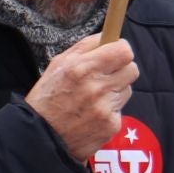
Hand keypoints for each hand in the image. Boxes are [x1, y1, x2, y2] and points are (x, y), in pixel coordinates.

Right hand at [26, 36, 136, 161]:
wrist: (41, 137)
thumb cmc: (48, 96)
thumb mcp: (59, 63)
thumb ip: (86, 46)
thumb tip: (109, 35)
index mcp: (82, 68)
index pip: (124, 51)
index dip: (121, 50)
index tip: (115, 53)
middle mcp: (96, 88)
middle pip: (132, 69)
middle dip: (121, 70)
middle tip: (106, 76)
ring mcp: (105, 109)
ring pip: (127, 90)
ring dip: (115, 91)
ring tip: (94, 98)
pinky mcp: (111, 126)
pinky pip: (120, 111)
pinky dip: (110, 111)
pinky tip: (93, 115)